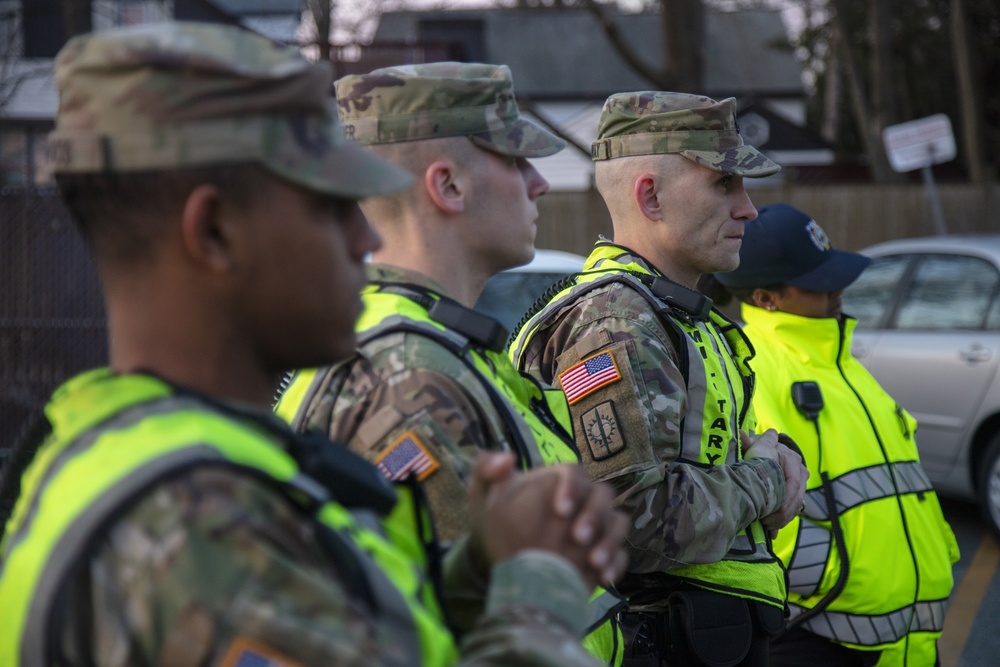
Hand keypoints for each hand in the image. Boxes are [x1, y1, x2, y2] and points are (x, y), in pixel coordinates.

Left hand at [466, 453, 628, 588]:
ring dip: (609, 540)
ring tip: (594, 562)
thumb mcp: (482, 495)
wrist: (501, 558)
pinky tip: (603, 578)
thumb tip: (507, 457)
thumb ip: (486, 470)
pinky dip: (616, 564)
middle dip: (595, 515)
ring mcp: (595, 527)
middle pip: (602, 495)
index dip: (572, 488)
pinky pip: (620, 555)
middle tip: (577, 537)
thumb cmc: (494, 520)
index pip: (574, 472)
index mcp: (557, 480)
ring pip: (618, 522)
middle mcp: (582, 499)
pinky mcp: (602, 553)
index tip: (561, 510)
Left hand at [741, 430, 809, 536]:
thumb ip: (751, 442)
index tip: (774, 510)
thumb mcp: (756, 446)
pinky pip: (793, 511)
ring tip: (768, 527)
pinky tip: (772, 533)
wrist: (766, 459)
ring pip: (795, 506)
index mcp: (793, 461)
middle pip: (795, 498)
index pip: (794, 483)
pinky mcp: (797, 496)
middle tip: (767, 522)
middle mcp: (800, 472)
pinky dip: (782, 522)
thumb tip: (742, 434)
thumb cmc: (759, 453)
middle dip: (782, 513)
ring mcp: (800, 485)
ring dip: (782, 519)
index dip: (785, 498)